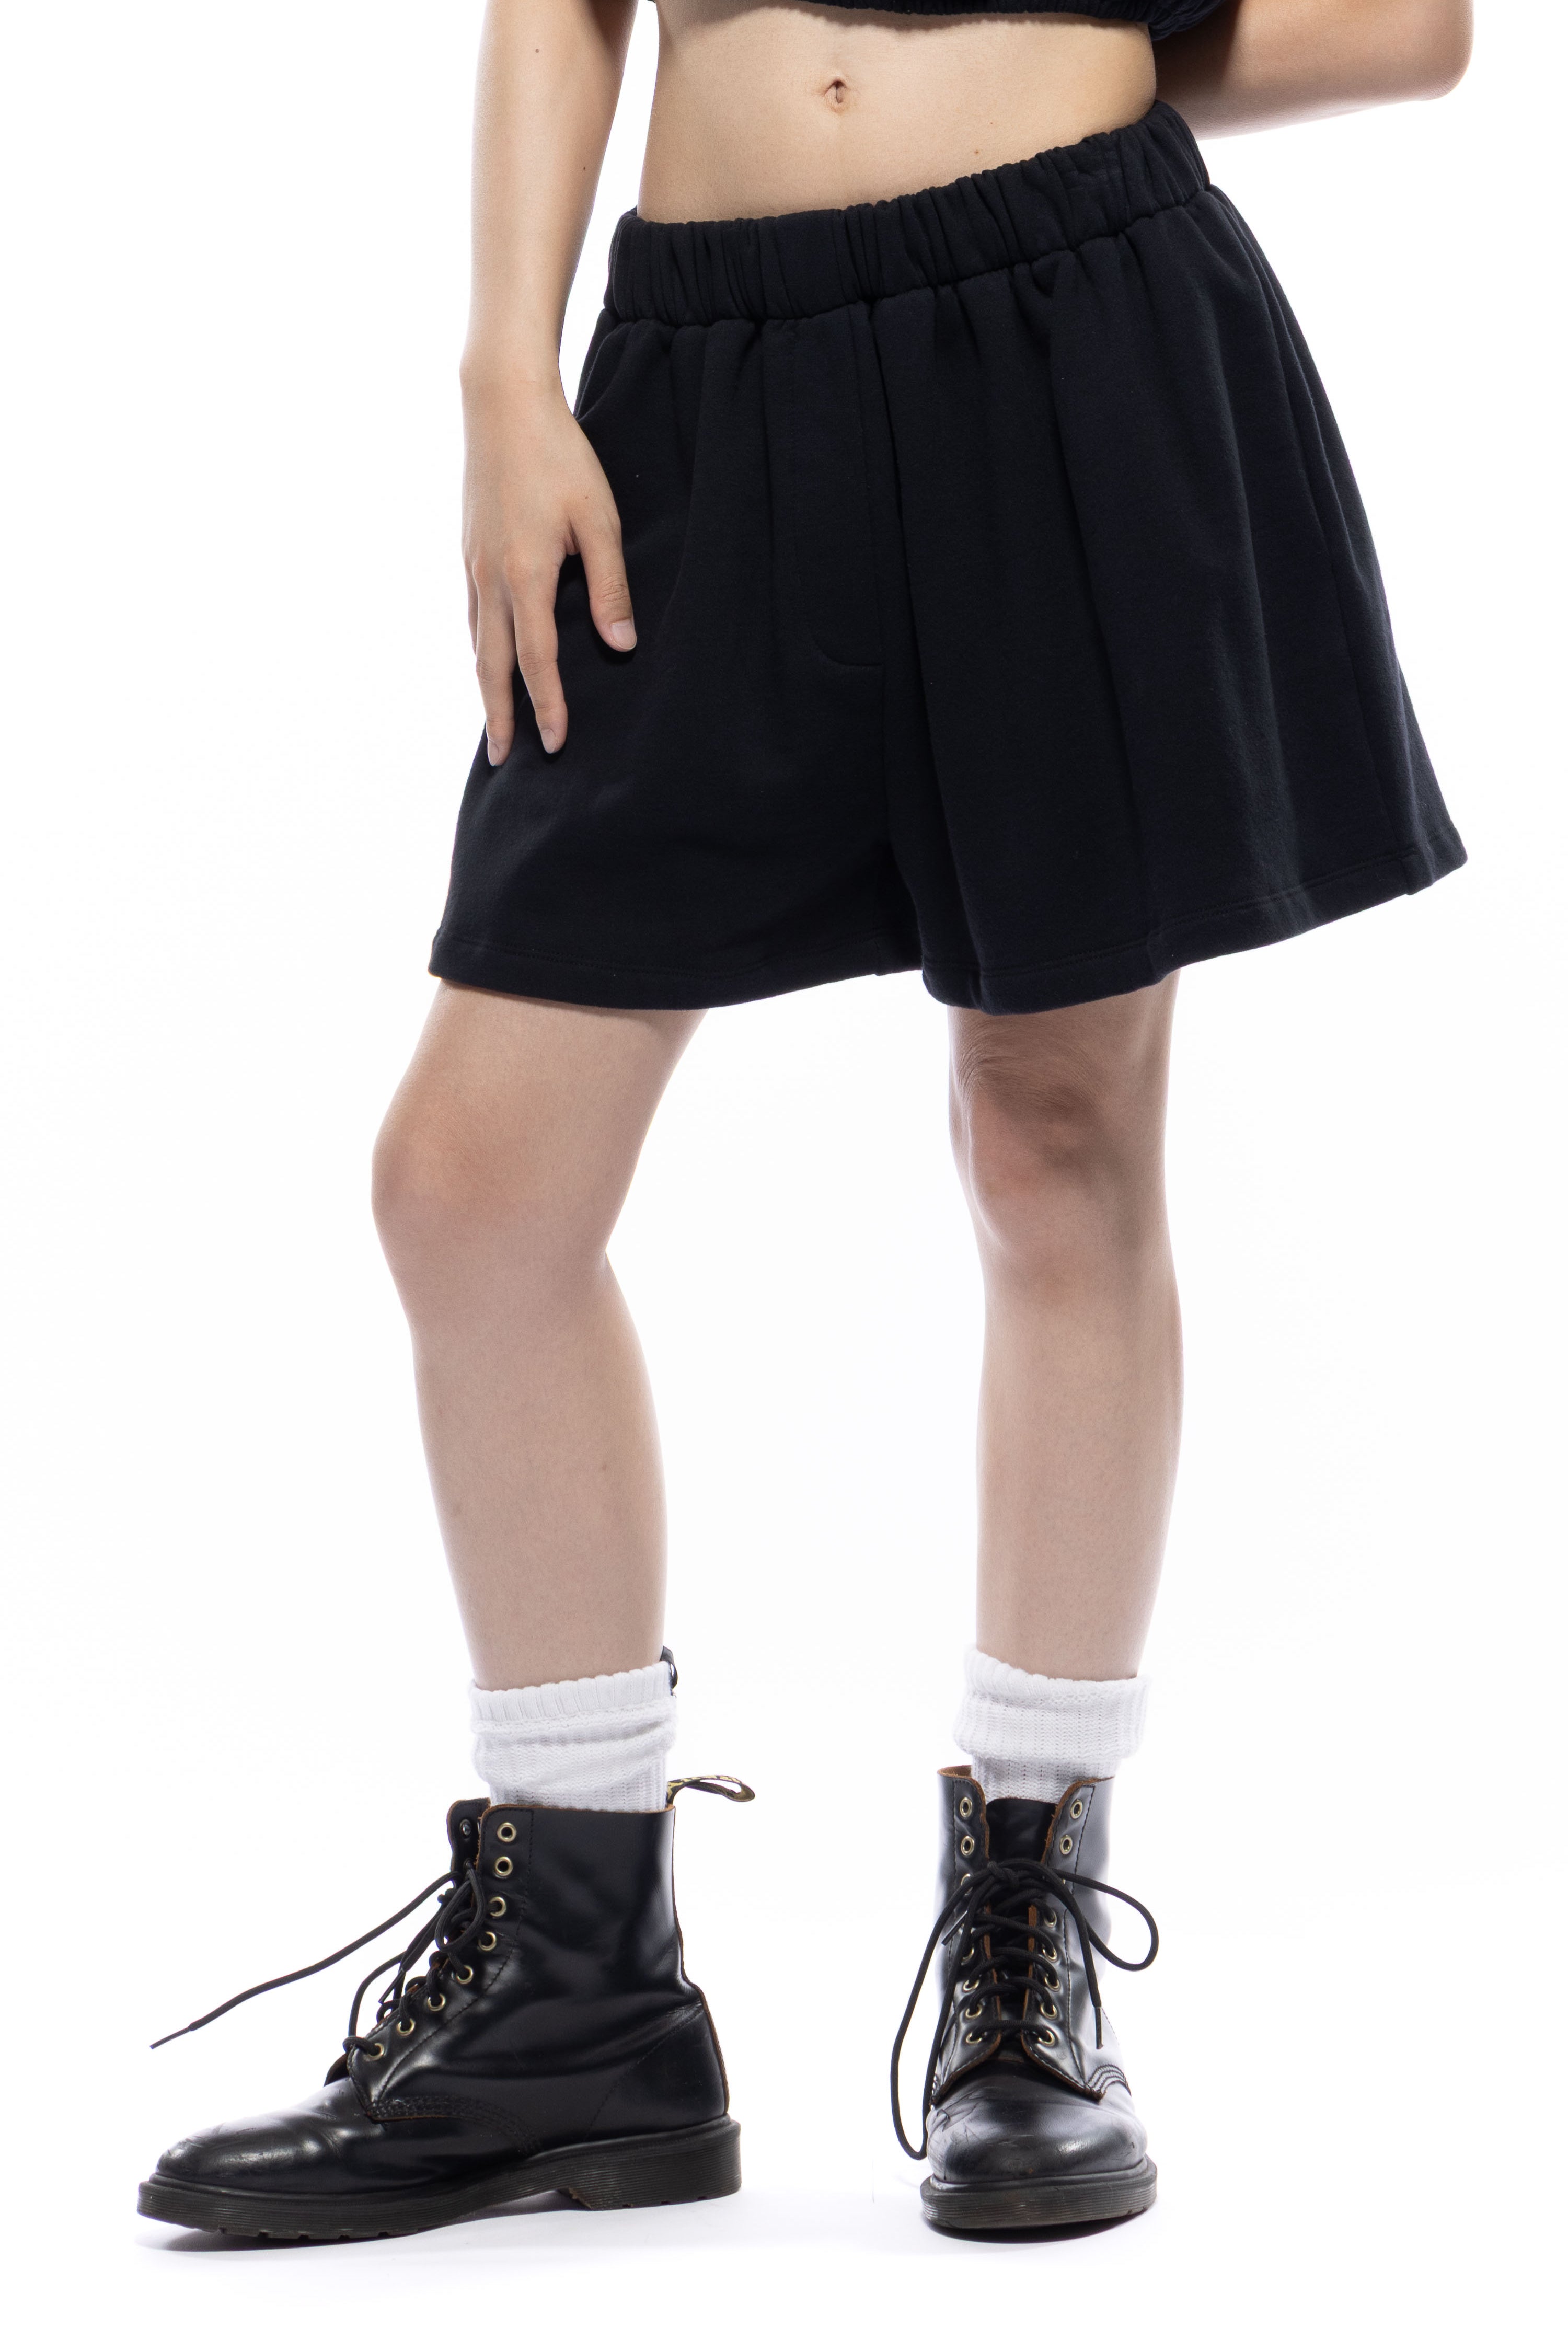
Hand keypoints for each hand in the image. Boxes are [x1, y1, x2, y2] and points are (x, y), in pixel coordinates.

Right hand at [461, 378, 634, 762]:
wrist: (501, 405)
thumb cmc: (559, 457)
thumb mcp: (599, 519)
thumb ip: (610, 587)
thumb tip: (621, 648)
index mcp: (524, 577)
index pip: (537, 662)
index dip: (549, 707)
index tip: (559, 744)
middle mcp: (490, 580)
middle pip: (493, 667)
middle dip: (500, 717)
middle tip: (502, 760)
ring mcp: (473, 567)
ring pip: (477, 644)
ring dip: (485, 688)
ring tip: (495, 724)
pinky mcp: (467, 552)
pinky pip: (472, 617)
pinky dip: (480, 651)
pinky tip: (487, 661)